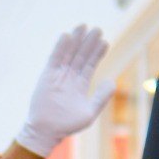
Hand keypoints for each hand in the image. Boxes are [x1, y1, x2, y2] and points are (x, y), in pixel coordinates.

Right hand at [16, 24, 113, 157]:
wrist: (46, 131)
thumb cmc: (67, 125)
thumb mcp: (90, 112)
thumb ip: (101, 97)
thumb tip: (113, 81)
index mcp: (79, 84)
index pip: (90, 64)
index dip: (97, 53)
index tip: (104, 42)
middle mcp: (69, 77)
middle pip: (80, 56)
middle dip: (88, 43)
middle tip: (97, 29)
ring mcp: (58, 75)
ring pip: (68, 54)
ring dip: (75, 40)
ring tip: (83, 26)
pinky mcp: (47, 76)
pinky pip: (54, 58)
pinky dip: (60, 47)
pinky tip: (66, 36)